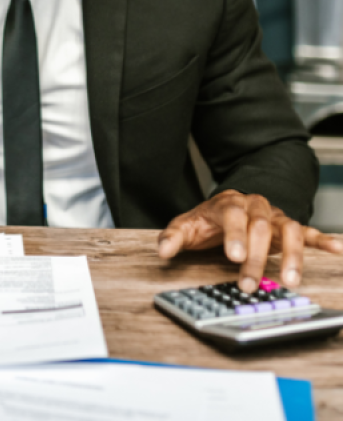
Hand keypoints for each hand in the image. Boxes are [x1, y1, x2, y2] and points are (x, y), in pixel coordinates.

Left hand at [157, 189, 342, 292]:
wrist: (226, 206)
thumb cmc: (207, 221)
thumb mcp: (186, 226)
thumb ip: (173, 237)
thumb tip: (163, 251)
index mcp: (228, 203)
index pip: (233, 215)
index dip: (234, 235)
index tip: (233, 256)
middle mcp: (254, 206)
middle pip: (259, 228)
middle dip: (255, 257)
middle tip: (247, 283)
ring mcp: (273, 216)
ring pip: (287, 230)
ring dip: (290, 256)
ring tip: (289, 280)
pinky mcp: (288, 227)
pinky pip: (307, 232)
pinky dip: (322, 239)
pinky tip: (336, 249)